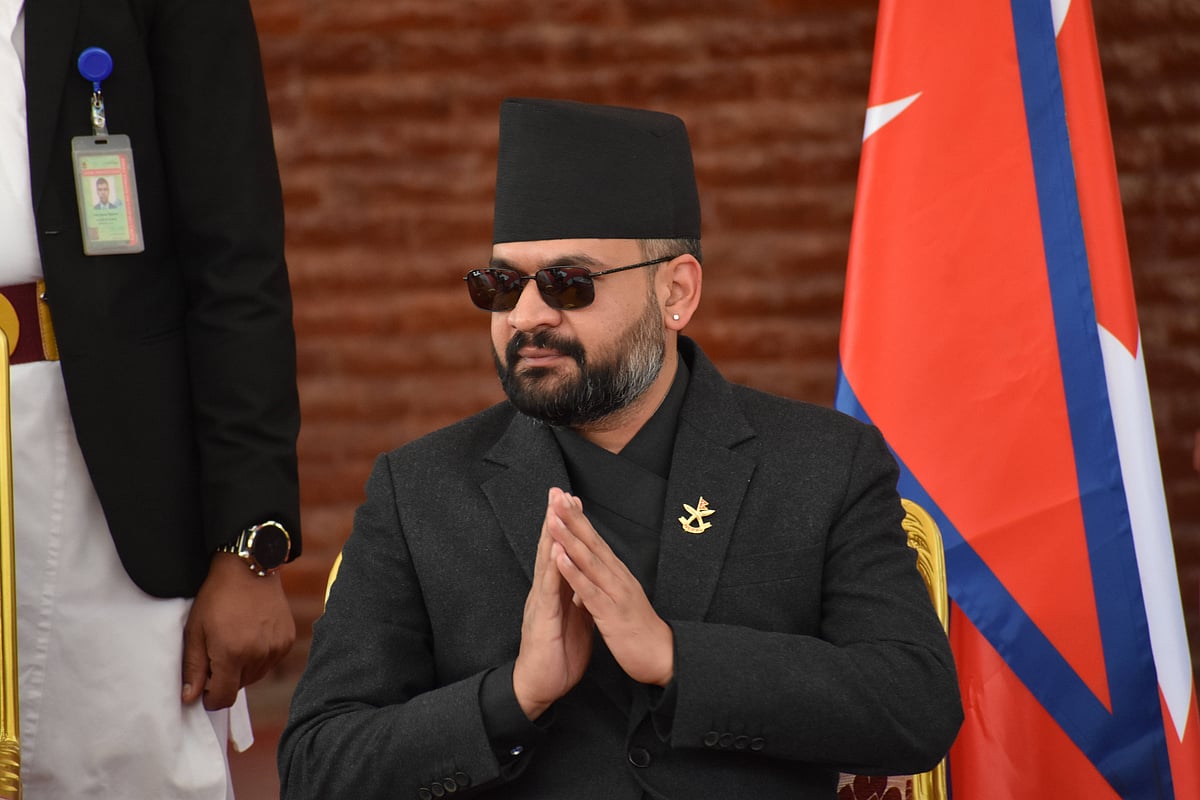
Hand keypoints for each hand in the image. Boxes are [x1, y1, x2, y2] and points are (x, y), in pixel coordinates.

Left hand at [181, 553, 295, 709]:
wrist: (249, 568)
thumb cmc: (217, 597)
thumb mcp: (195, 631)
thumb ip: (194, 668)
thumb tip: (190, 698)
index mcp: (232, 654)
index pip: (223, 699)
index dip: (210, 698)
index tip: (205, 685)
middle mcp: (258, 654)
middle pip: (239, 687)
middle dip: (226, 678)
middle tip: (217, 652)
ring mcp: (276, 647)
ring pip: (255, 676)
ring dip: (243, 668)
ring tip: (235, 641)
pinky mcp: (287, 639)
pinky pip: (270, 661)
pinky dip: (259, 656)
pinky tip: (252, 635)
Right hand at [512, 489, 594, 719]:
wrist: (541, 686)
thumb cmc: (557, 655)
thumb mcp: (573, 620)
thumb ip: (577, 598)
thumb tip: (585, 582)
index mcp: (556, 591)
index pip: (562, 551)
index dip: (568, 526)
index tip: (575, 500)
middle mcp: (546, 590)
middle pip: (550, 548)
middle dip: (555, 518)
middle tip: (558, 489)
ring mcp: (542, 601)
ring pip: (547, 561)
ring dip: (551, 533)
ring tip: (553, 508)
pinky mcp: (543, 617)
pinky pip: (549, 589)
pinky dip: (552, 567)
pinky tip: (554, 549)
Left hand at [548, 490, 673, 686]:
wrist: (662, 657)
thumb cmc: (639, 630)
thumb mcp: (620, 601)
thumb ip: (606, 584)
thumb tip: (591, 573)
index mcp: (617, 574)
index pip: (595, 540)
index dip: (579, 519)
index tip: (563, 498)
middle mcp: (618, 576)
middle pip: (592, 542)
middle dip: (572, 518)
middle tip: (555, 495)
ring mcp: (615, 593)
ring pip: (588, 560)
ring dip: (569, 538)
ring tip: (552, 519)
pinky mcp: (611, 612)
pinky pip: (589, 590)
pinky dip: (573, 572)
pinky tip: (560, 558)